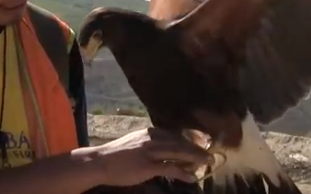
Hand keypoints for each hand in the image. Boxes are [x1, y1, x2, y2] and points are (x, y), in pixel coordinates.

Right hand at [88, 128, 210, 186]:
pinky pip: (170, 168)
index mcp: (149, 132)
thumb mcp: (135, 143)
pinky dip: (183, 172)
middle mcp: (152, 139)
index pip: (175, 134)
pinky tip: (192, 177)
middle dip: (197, 148)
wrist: (100, 162)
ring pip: (178, 152)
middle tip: (210, 154)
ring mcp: (150, 152)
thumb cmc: (116, 155)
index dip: (191, 139)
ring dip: (195, 158)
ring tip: (207, 163)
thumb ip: (150, 144)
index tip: (203, 142)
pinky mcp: (148, 166)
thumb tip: (165, 148)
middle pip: (180, 142)